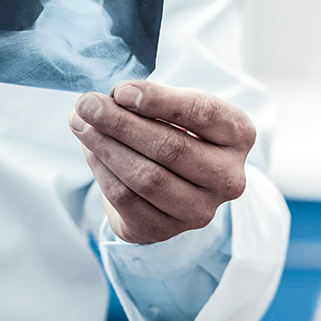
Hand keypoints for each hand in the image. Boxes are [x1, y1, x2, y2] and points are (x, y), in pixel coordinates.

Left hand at [68, 80, 255, 244]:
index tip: (120, 90)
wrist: (177, 185)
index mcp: (239, 135)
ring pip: (146, 177)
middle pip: (170, 148)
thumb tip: (111, 98)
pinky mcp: (167, 230)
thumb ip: (152, 100)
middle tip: (87, 104)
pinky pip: (126, 200)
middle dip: (121, 123)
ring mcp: (201, 210)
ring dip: (105, 147)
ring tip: (81, 123)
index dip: (158, 100)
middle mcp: (228, 177)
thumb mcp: (179, 109)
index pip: (202, 113)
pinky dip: (102, 171)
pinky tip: (90, 151)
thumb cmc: (179, 132)